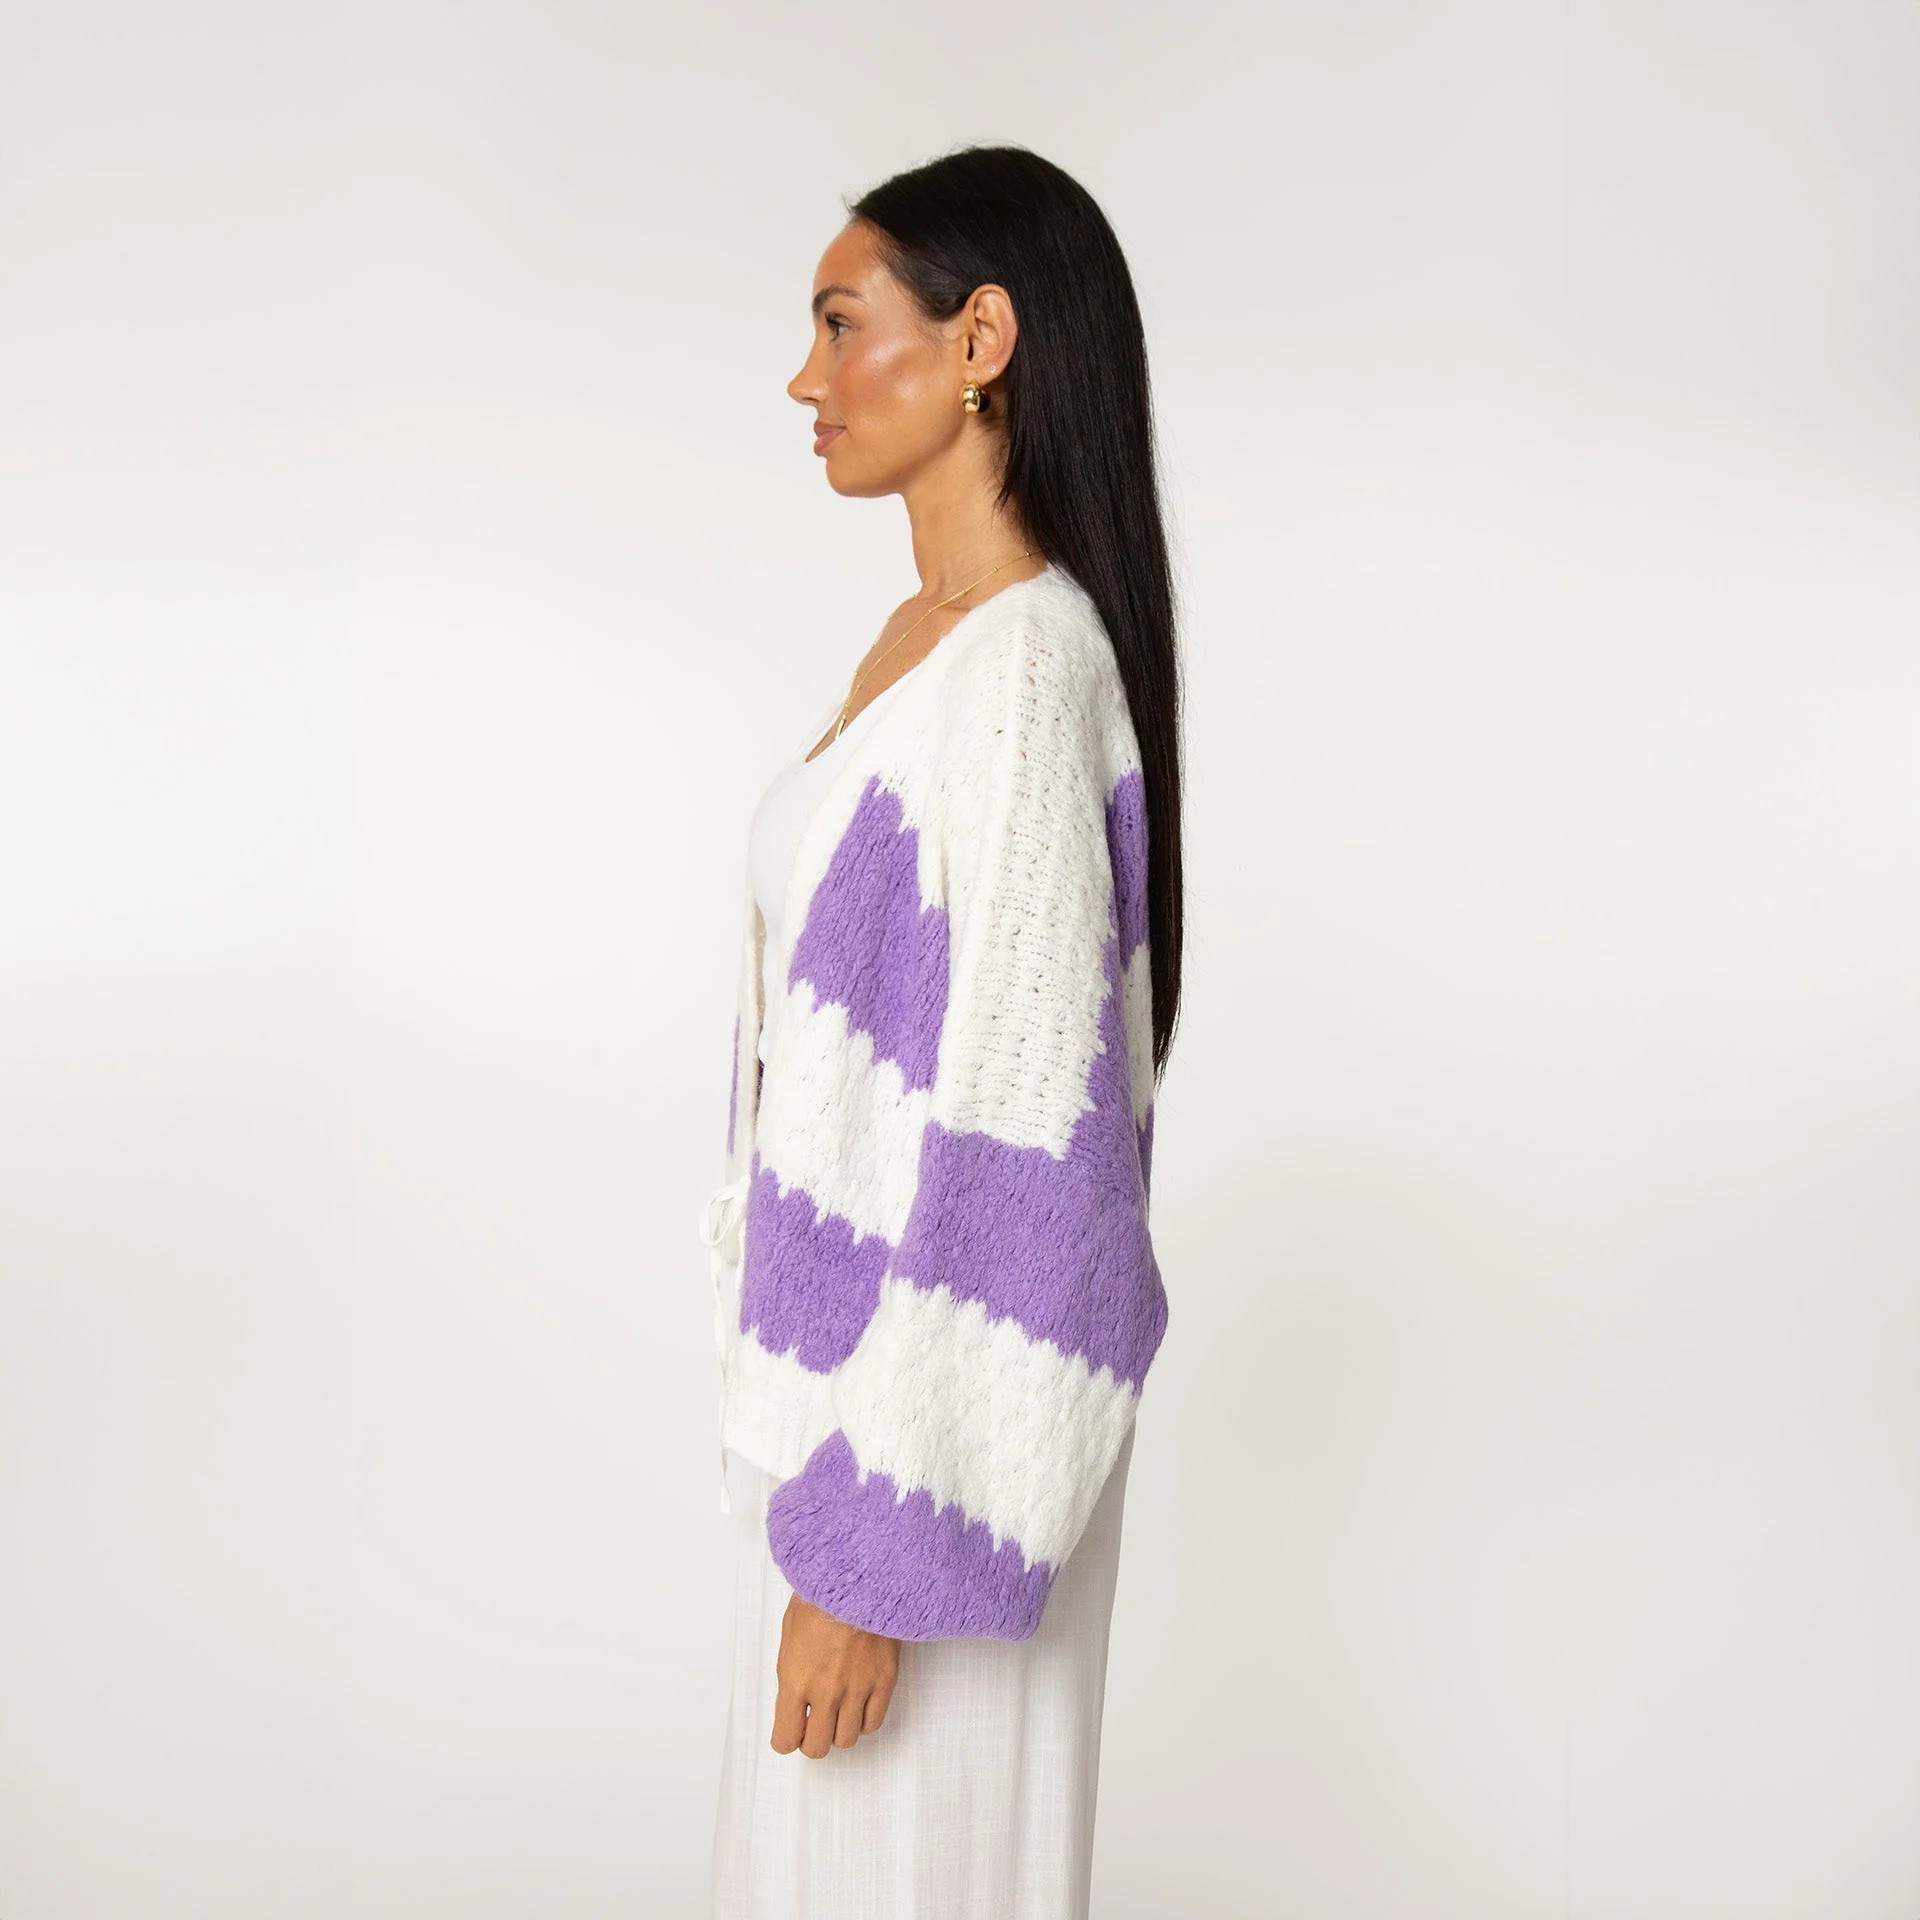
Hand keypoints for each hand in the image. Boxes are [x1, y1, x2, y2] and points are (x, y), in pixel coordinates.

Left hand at [770, 1593, 899, 1757]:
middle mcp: (826, 1692)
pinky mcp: (883, 1681)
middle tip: (812, 1726)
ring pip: (847, 1740)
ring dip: (838, 1731)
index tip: (789, 1732)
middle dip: (811, 1741)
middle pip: (817, 1747)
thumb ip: (791, 1674)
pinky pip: (874, 1723)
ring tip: (837, 1713)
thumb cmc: (821, 1596)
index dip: (785, 1739)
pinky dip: (864, 1721)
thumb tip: (793, 1700)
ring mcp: (858, 1689)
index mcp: (796, 1679)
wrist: (858, 1577)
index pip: (785, 1738)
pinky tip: (858, 1705)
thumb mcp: (789, 1635)